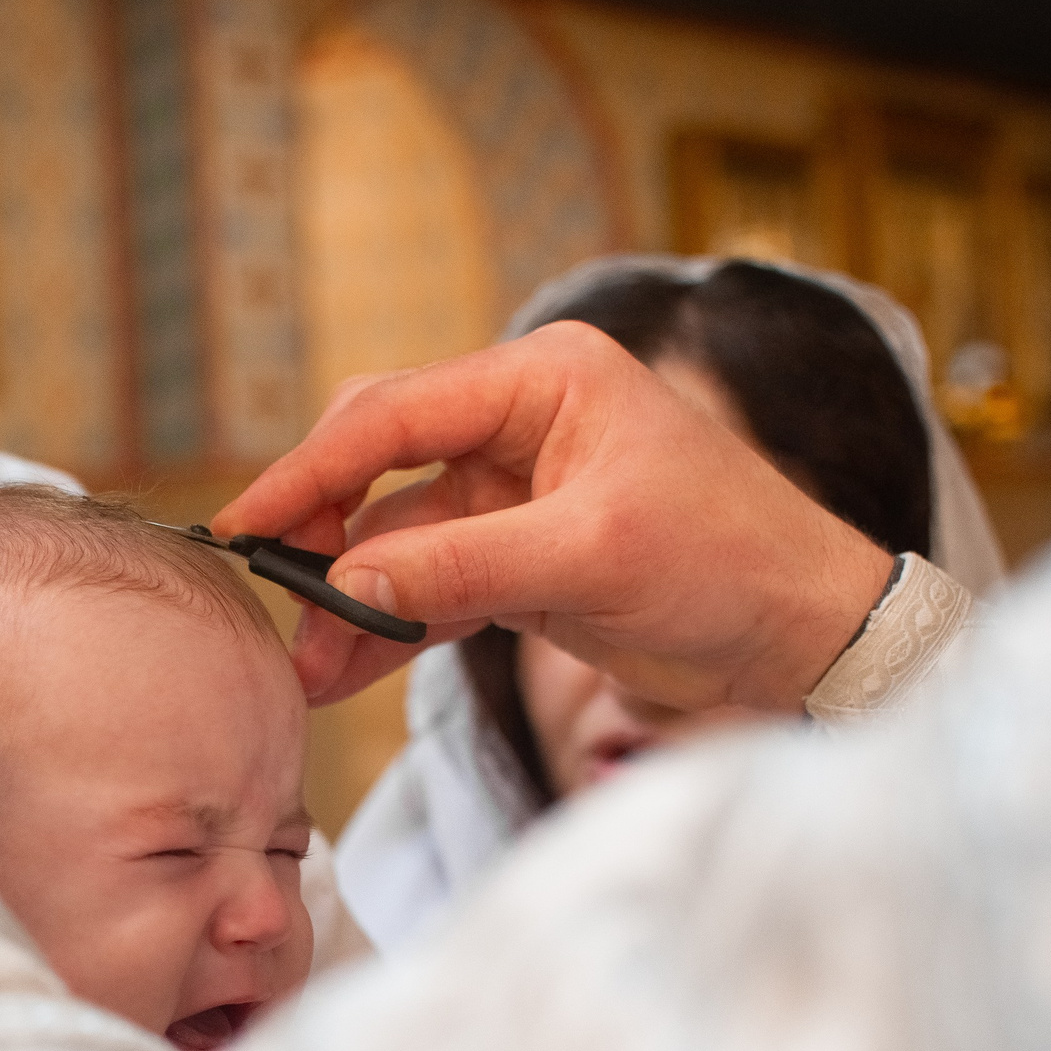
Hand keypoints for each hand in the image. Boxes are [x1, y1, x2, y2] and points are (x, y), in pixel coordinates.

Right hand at [216, 322, 894, 711]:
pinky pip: (432, 585)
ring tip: (306, 669)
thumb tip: (346, 582)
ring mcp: (519, 493)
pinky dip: (391, 627)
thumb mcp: (590, 558)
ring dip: (352, 601)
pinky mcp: (524, 558)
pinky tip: (345, 671)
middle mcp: (522, 421)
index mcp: (543, 379)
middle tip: (267, 594)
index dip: (309, 471)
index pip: (393, 413)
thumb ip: (461, 567)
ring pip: (400, 538)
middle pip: (380, 462)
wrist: (807, 631)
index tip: (243, 526)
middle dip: (322, 533)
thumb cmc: (729, 561)